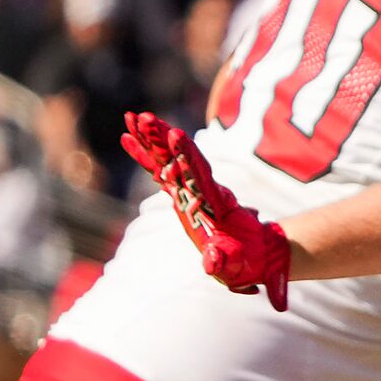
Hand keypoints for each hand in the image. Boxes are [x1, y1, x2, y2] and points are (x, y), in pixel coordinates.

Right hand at [120, 111, 290, 309]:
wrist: (253, 255)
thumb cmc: (245, 262)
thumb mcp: (236, 265)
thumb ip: (222, 261)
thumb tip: (211, 263)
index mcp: (214, 203)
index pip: (200, 174)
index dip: (187, 155)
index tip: (175, 134)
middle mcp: (200, 191)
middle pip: (179, 159)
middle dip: (162, 139)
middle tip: (144, 116)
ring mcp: (189, 190)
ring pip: (167, 159)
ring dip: (151, 139)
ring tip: (132, 116)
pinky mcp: (180, 194)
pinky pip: (158, 171)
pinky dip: (144, 156)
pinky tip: (126, 138)